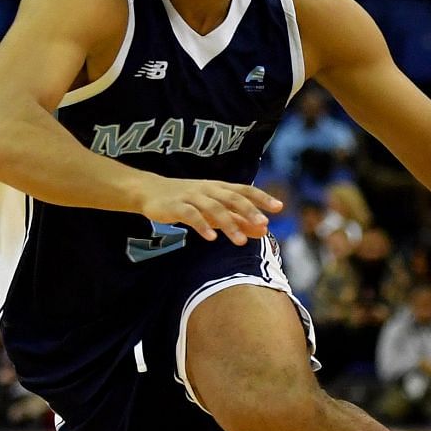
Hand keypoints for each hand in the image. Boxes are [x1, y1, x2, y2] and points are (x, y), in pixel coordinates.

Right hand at [139, 176, 280, 244]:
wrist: (150, 191)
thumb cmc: (188, 200)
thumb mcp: (214, 209)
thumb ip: (238, 220)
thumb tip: (264, 230)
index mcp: (219, 188)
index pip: (245, 190)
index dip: (262, 198)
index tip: (279, 207)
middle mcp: (208, 189)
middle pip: (232, 198)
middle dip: (249, 210)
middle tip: (264, 224)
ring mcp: (191, 197)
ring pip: (213, 208)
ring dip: (229, 224)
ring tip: (241, 242)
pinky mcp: (176, 206)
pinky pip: (191, 215)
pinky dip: (202, 225)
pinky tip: (211, 238)